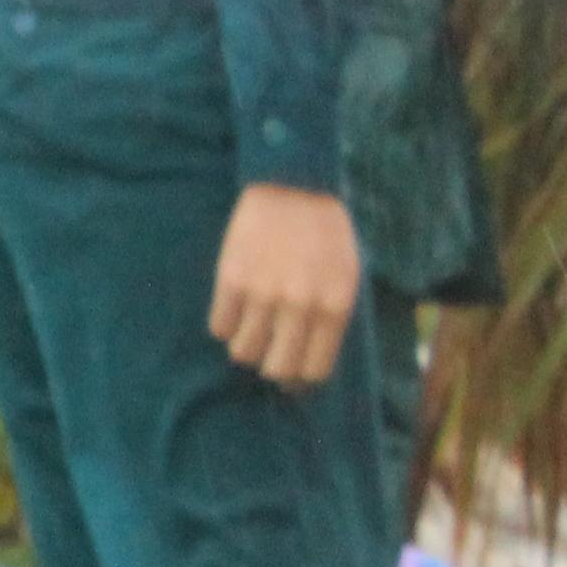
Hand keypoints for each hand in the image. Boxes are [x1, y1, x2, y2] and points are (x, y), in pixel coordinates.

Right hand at [208, 186, 359, 388]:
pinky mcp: (231, 279)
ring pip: (244, 351)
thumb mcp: (346, 277)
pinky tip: (233, 311)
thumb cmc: (325, 233)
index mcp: (333, 308)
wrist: (292, 186)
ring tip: (249, 332)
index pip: (314, 369)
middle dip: (272, 368)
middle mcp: (299, 306)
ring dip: (246, 348)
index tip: (292, 376)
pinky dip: (225, 325)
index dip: (301, 379)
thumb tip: (310, 359)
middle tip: (268, 356)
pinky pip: (220, 325)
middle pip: (277, 368)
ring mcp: (263, 293)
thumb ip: (332, 316)